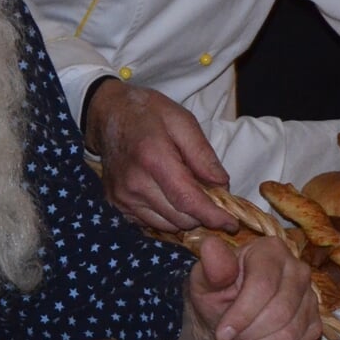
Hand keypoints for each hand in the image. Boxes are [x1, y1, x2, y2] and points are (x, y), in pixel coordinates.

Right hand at [86, 80, 237, 232]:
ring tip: (191, 196)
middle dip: (202, 215)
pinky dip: (167, 217)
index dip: (212, 216)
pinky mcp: (116, 205)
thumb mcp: (182, 120)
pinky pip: (150, 224)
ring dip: (185, 218)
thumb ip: (202, 154)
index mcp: (153, 158)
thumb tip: (222, 185)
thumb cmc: (148, 113)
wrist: (108, 114)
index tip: (231, 223)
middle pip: (180, 218)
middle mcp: (134, 184)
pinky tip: (171, 199)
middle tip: (213, 199)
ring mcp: (122, 197)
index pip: (188, 200)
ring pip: (167, 226)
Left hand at [183, 237, 319, 339]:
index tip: (221, 333)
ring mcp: (310, 297)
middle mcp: (298, 269)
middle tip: (230, 339)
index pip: (263, 286)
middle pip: (280, 312)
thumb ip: (212, 267)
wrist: (227, 312)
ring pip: (290, 334)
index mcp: (271, 250)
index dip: (241, 315)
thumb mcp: (205, 279)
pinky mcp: (315, 323)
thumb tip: (210, 246)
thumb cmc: (216, 292)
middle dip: (249, 334)